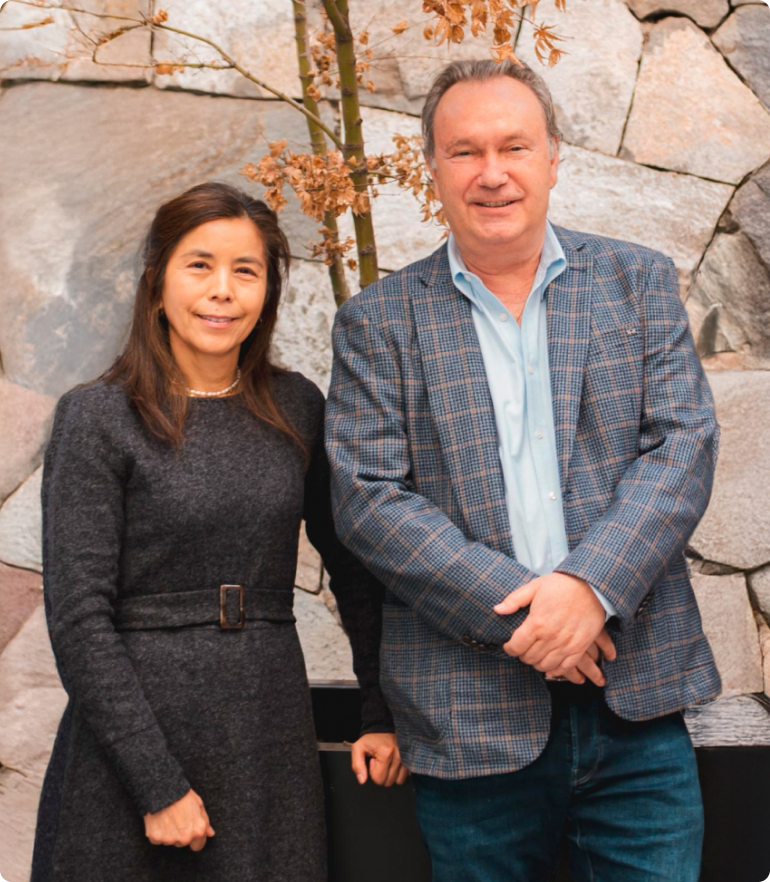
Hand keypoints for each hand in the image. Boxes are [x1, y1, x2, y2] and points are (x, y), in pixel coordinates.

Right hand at [144, 788, 214, 851]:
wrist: (163, 789)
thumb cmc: (183, 795)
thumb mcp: (199, 804)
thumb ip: (205, 822)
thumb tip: (210, 834)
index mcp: (198, 830)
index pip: (198, 846)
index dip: (195, 838)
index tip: (190, 829)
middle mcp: (184, 838)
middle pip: (183, 843)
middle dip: (181, 833)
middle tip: (178, 818)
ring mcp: (169, 839)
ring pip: (170, 841)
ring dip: (169, 833)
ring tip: (168, 817)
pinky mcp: (155, 838)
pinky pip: (157, 839)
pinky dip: (157, 832)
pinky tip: (159, 820)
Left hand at [350, 733, 408, 786]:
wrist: (384, 728)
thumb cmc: (371, 740)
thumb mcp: (358, 748)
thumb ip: (357, 765)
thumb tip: (362, 780)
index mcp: (386, 753)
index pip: (378, 779)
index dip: (373, 771)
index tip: (373, 759)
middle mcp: (399, 757)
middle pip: (388, 782)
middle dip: (382, 774)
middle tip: (380, 760)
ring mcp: (407, 759)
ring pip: (397, 781)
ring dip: (390, 775)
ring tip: (387, 762)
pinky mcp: (411, 761)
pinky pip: (404, 777)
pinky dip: (399, 774)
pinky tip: (394, 764)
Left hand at [494, 573, 614, 679]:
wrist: (591, 587)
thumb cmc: (561, 585)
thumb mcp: (534, 587)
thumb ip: (514, 600)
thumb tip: (497, 609)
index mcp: (537, 623)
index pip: (516, 646)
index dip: (509, 648)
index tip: (509, 645)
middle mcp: (551, 637)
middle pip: (529, 658)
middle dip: (522, 655)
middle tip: (523, 648)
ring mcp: (566, 644)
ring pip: (545, 665)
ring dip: (537, 662)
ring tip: (536, 654)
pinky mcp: (579, 647)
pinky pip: (565, 667)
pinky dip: (555, 669)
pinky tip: (551, 663)